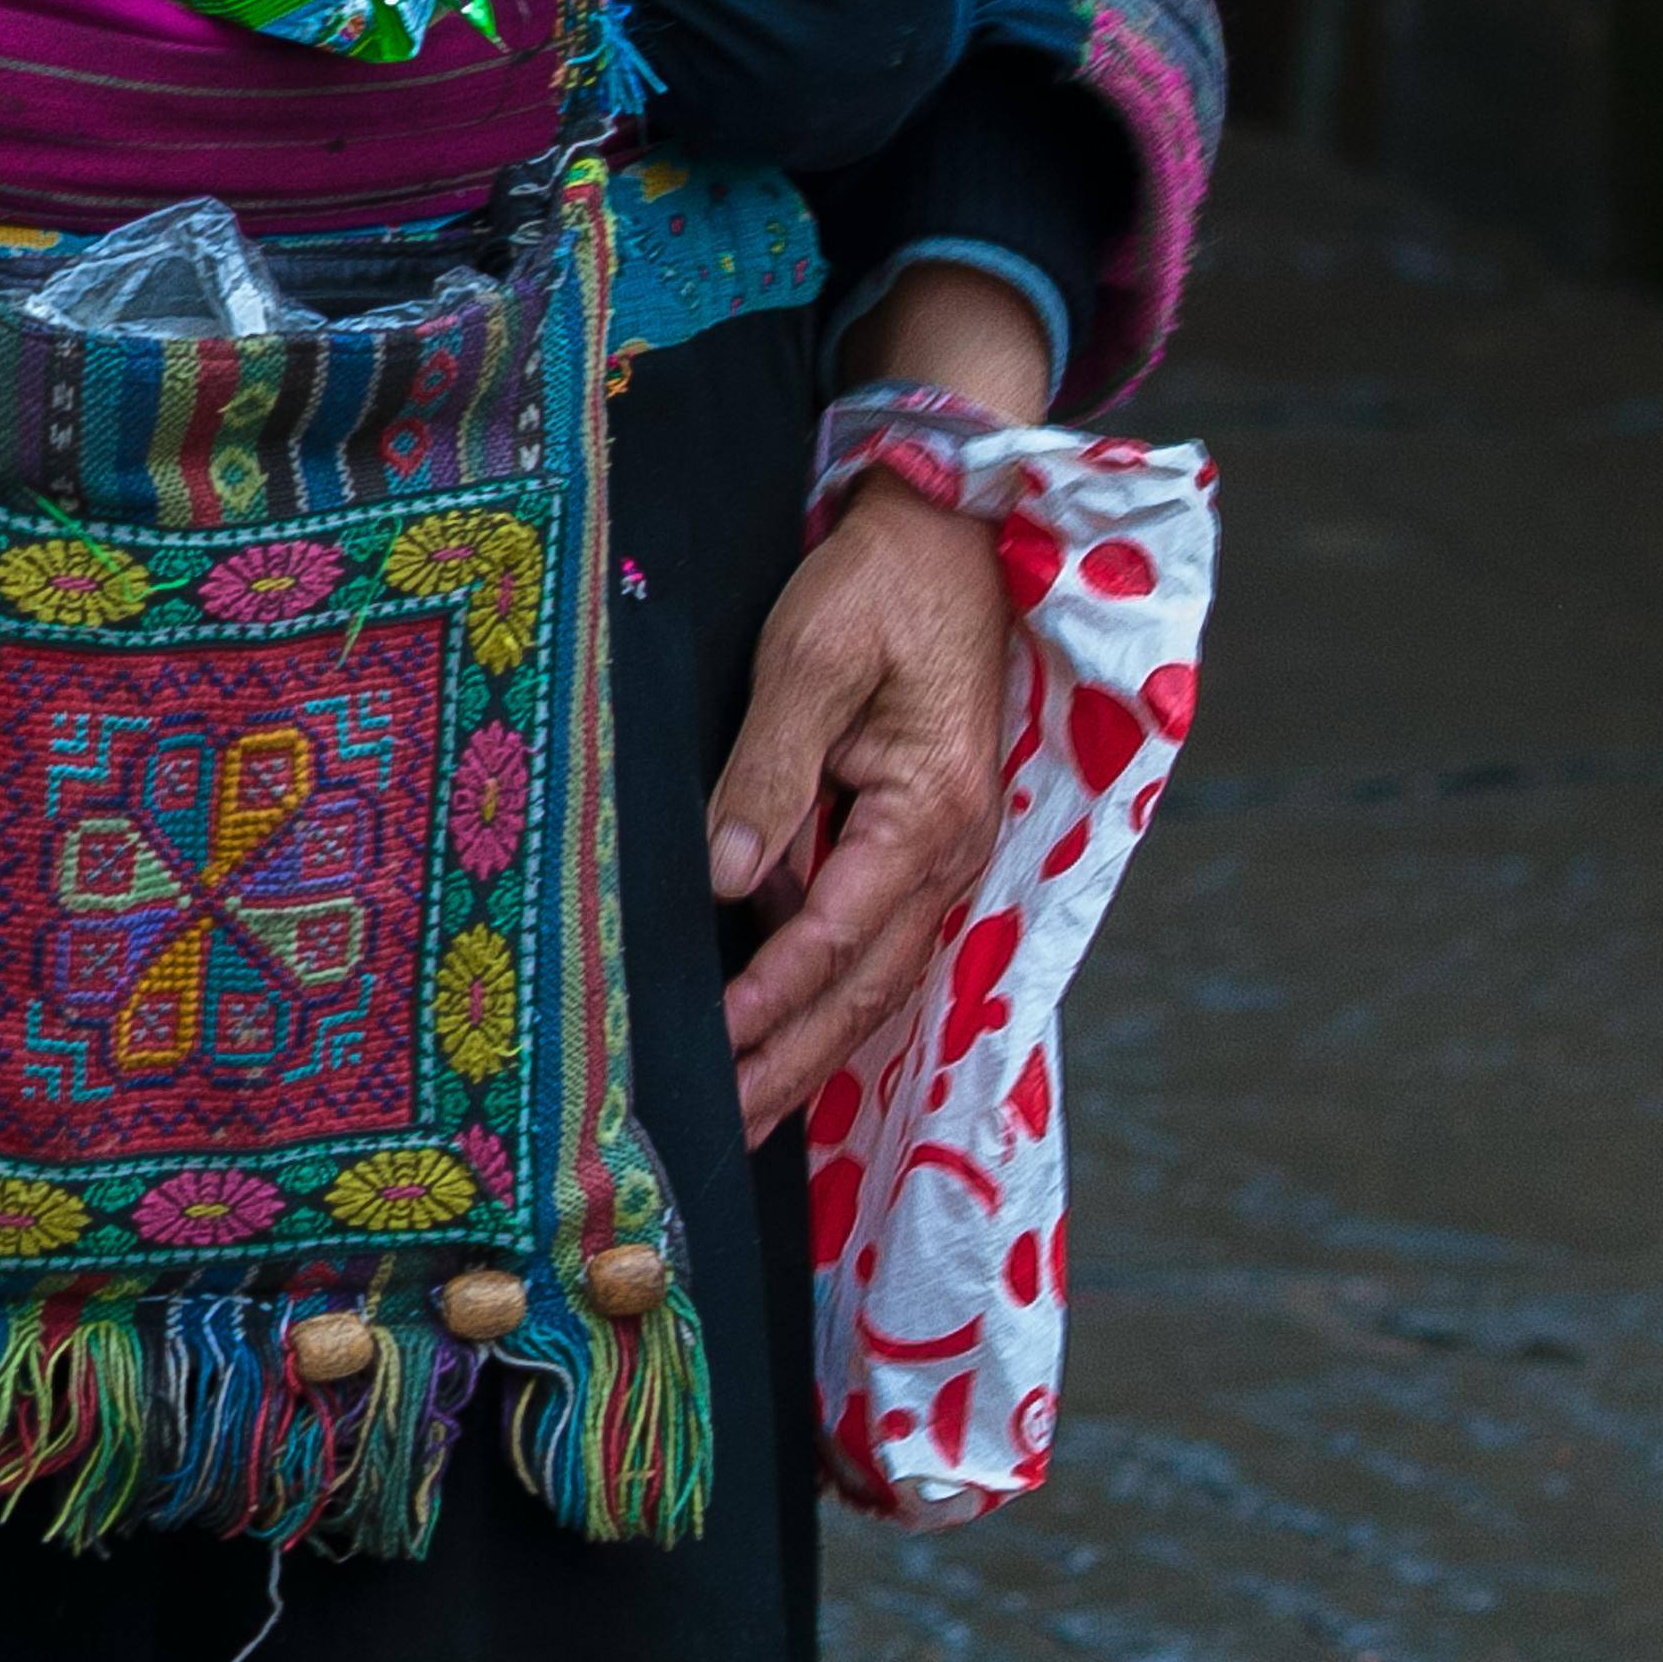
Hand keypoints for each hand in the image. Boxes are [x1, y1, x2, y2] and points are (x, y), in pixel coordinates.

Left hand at [705, 266, 1047, 1151]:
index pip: (838, 933)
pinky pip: (879, 946)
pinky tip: (790, 1044)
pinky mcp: (926, 844)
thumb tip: (726, 881)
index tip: (709, 1051)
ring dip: (812, 1052)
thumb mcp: (813, 656)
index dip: (771, 1000)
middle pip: (865, 988)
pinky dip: (833, 1005)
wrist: (951, 530)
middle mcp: (953, 853)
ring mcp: (947, 856)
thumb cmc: (878, 582)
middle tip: (715, 1132)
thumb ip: (770, 771)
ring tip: (744, 1117)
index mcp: (932, 812)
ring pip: (877, 981)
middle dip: (790, 1065)